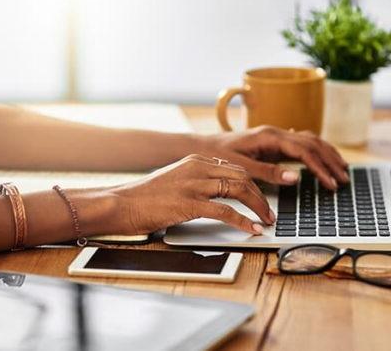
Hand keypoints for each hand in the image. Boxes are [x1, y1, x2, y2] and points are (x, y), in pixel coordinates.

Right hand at [104, 154, 274, 234]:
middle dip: (261, 196)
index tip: (262, 198)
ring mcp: (193, 184)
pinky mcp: (189, 203)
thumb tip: (221, 192)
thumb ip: (198, 181)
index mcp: (196, 160)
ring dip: (258, 207)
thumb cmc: (145, 196)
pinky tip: (252, 229)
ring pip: (238, 190)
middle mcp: (198, 168)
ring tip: (266, 221)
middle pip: (242, 177)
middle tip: (269, 213)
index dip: (254, 184)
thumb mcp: (176, 179)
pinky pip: (225, 211)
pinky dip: (243, 221)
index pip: (235, 168)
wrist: (121, 203)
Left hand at [198, 126, 348, 189]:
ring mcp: (276, 136)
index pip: (304, 151)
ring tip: (342, 170)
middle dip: (330, 161)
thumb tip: (296, 178)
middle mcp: (275, 132)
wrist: (202, 147)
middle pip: (313, 143)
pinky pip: (302, 144)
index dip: (321, 168)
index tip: (331, 184)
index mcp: (269, 136)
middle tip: (344, 179)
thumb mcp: (241, 167)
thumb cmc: (217, 156)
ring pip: (310, 141)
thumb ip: (268, 173)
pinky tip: (324, 159)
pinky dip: (316, 152)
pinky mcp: (273, 142)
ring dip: (327, 155)